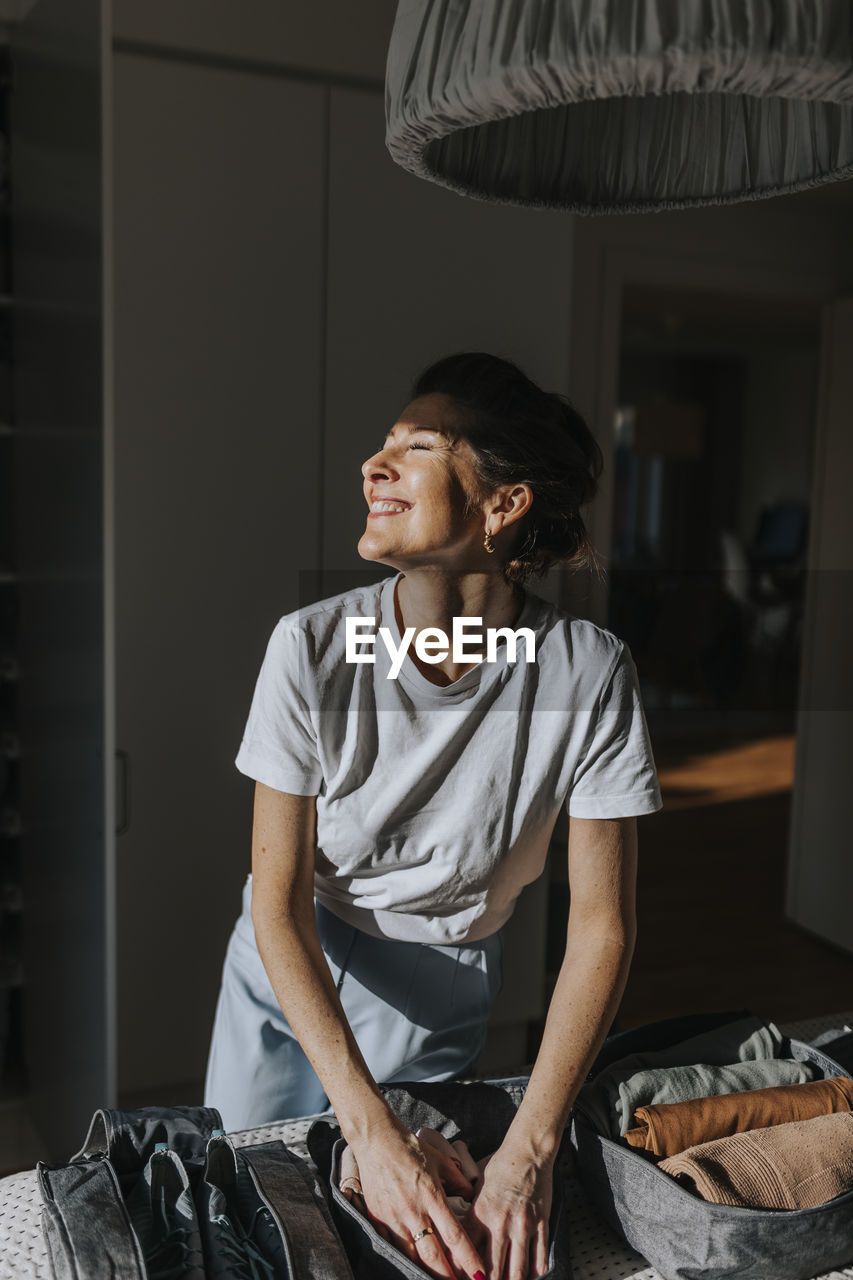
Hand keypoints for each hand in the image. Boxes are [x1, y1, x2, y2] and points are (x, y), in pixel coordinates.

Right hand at [348, 1120, 486, 1279]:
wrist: (377, 1142)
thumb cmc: (411, 1149)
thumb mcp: (441, 1161)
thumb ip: (459, 1182)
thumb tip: (471, 1196)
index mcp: (432, 1196)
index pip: (454, 1235)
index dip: (468, 1258)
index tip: (479, 1275)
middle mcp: (413, 1211)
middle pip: (433, 1255)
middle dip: (448, 1277)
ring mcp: (393, 1218)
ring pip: (412, 1256)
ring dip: (426, 1272)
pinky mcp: (377, 1220)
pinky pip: (393, 1248)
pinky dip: (405, 1259)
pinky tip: (413, 1268)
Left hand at [462, 1143, 552, 1279]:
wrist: (527, 1151)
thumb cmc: (500, 1166)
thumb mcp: (477, 1186)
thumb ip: (471, 1211)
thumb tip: (459, 1230)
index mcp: (480, 1213)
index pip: (467, 1251)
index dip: (463, 1270)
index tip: (461, 1278)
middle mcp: (500, 1223)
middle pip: (492, 1269)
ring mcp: (523, 1226)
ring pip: (517, 1270)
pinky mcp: (541, 1224)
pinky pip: (539, 1257)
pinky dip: (534, 1272)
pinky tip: (530, 1277)